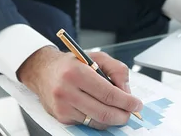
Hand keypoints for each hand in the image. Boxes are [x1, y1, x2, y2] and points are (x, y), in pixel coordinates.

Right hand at [17, 46, 142, 129]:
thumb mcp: (96, 57)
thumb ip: (117, 70)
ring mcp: (63, 107)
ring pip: (96, 121)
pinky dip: (98, 119)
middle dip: (122, 115)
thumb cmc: (72, 63)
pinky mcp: (61, 117)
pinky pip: (87, 123)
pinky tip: (100, 109)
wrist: (43, 71)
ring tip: (118, 111)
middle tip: (131, 112)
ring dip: (112, 119)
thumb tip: (127, 92)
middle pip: (104, 112)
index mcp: (77, 73)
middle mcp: (67, 91)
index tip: (136, 104)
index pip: (108, 94)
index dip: (126, 102)